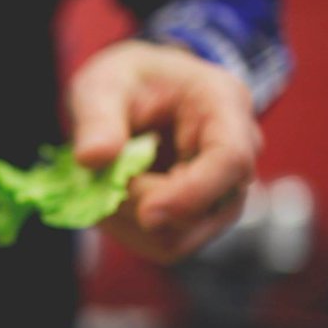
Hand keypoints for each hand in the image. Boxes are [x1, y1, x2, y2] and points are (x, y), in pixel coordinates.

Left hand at [68, 40, 262, 262]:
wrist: (139, 95)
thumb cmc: (128, 82)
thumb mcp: (103, 84)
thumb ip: (97, 119)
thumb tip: (92, 158)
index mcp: (223, 106)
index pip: (230, 161)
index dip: (192, 193)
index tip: (147, 213)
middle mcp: (236, 155)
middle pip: (202, 211)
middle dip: (140, 204)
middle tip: (99, 176)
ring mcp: (221, 193)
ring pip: (179, 239)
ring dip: (128, 222)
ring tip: (103, 183)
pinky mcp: (199, 219)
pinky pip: (164, 245)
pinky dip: (127, 231)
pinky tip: (111, 200)